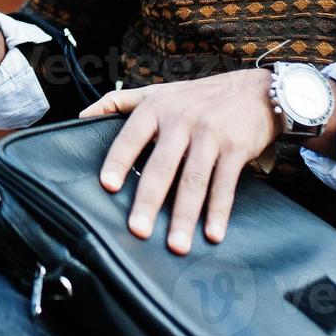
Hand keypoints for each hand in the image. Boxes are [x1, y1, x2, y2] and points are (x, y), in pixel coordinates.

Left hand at [79, 68, 277, 254]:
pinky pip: (224, 184)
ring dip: (184, 216)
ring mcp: (210, 134)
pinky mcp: (236, 148)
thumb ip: (119, 102)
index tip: (107, 186)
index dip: (119, 160)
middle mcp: (181, 119)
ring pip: (193, 180)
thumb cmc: (198, 96)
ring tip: (176, 246)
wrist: (255, 90)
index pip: (131, 136)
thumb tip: (80, 117)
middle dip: (149, 200)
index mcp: (156, 108)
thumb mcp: (157, 92)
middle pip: (162, 165)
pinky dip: (218, 211)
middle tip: (137, 230)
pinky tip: (212, 234)